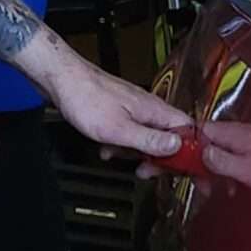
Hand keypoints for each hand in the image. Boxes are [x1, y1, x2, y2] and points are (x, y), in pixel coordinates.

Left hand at [45, 50, 188, 159]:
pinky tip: (107, 149)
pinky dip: (120, 144)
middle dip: (158, 157)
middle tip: (146, 171)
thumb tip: (177, 147)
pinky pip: (130, 132)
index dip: (188, 152)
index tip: (179, 169)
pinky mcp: (120, 111)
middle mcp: (149, 108)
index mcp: (155, 110)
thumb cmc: (86, 99)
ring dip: (136, 152)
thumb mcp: (119, 129)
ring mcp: (135, 109)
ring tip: (119, 157)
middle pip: (169, 137)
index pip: (188, 131)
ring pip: (148, 136)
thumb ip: (149, 140)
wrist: (61, 80)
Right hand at [183, 120, 250, 190]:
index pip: (189, 134)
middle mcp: (227, 132)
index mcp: (223, 133)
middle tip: (189, 183)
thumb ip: (220, 162)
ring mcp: (236, 138)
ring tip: (212, 190)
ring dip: (209, 171)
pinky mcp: (244, 146)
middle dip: (191, 165)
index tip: (168, 165)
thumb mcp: (244, 168)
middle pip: (197, 145)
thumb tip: (200, 155)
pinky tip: (229, 187)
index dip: (177, 149)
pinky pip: (225, 157)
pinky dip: (223, 171)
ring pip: (211, 153)